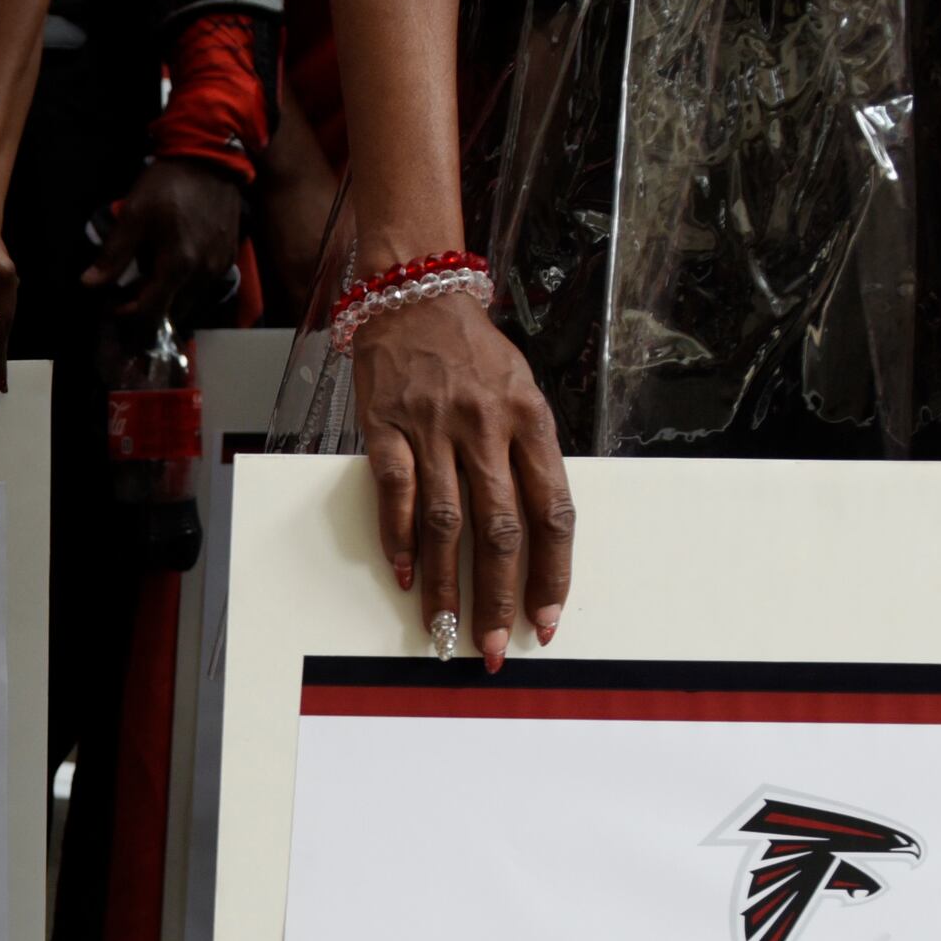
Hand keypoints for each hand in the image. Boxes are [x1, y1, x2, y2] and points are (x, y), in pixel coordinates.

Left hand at [82, 157, 245, 324]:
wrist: (212, 158)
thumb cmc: (168, 184)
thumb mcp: (134, 214)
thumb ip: (114, 254)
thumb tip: (89, 284)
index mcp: (178, 266)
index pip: (150, 312)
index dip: (126, 314)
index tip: (111, 304)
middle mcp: (203, 275)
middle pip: (171, 313)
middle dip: (147, 309)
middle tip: (128, 292)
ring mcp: (219, 268)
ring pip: (189, 301)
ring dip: (167, 298)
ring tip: (148, 277)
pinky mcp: (228, 258)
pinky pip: (203, 285)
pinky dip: (185, 285)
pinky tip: (172, 265)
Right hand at [356, 287, 570, 666]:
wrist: (416, 296)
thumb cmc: (473, 352)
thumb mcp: (522, 393)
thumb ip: (529, 456)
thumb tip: (535, 534)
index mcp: (533, 421)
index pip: (553, 511)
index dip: (553, 574)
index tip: (547, 620)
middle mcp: (487, 427)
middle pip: (501, 528)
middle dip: (499, 596)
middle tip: (492, 645)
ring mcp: (435, 427)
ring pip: (445, 521)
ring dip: (445, 583)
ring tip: (445, 628)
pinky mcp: (387, 426)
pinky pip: (395, 492)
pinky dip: (398, 538)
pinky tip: (403, 575)